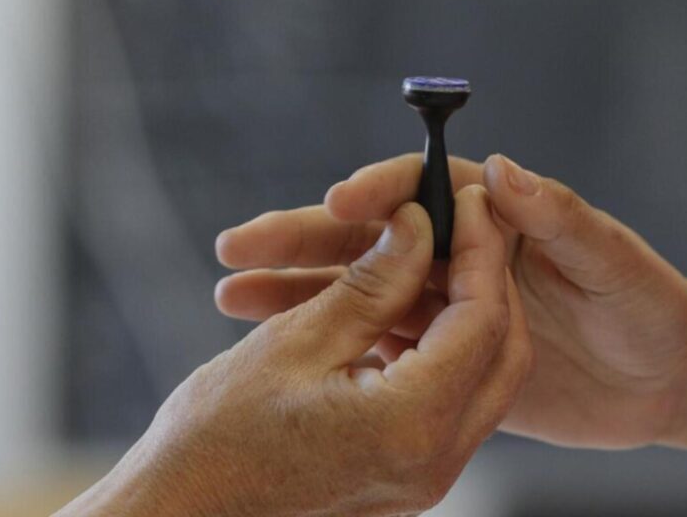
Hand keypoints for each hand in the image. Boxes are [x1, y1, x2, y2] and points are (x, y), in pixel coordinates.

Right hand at [58, 188, 531, 515]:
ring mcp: (427, 474)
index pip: (483, 318)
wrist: (184, 510)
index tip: (463, 200)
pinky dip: (437, 345)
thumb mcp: (298, 339)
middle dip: (485, 278)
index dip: (479, 249)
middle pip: (502, 350)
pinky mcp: (411, 472)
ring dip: (462, 309)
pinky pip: (450, 398)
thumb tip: (419, 225)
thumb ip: (373, 281)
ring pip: (482, 373)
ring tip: (425, 256)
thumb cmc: (218, 435)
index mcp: (411, 424)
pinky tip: (403, 305)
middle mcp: (436, 460)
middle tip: (458, 226)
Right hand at [216, 154, 686, 449]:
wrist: (660, 381)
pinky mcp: (441, 359)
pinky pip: (374, 346)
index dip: (381, 193)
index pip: (428, 198)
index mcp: (500, 222)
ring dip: (299, 293)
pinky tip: (274, 338)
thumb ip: (560, 219)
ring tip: (232, 291)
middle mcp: (463, 260)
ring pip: (361, 297)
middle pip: (373, 246)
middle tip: (241, 243)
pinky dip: (328, 341)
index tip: (336, 201)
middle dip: (307, 242)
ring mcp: (447, 310)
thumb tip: (503, 170)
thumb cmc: (650, 310)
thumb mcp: (613, 262)